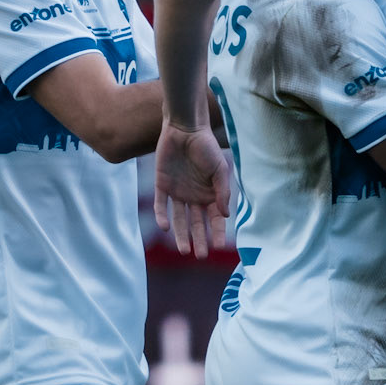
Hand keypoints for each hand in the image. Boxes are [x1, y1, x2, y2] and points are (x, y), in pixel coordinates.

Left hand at [155, 120, 230, 257]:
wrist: (185, 128)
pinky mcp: (162, 185)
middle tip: (199, 255)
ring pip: (179, 219)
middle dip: (198, 240)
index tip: (218, 247)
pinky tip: (165, 228)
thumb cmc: (206, 147)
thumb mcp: (220, 169)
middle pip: (196, 223)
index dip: (217, 233)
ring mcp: (178, 192)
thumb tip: (225, 215)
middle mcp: (194, 197)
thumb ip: (223, 192)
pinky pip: (161, 205)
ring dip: (181, 234)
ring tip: (184, 250)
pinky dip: (162, 216)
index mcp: (210, 194)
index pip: (214, 219)